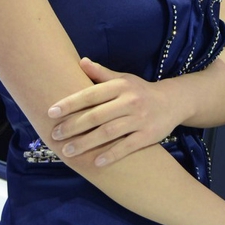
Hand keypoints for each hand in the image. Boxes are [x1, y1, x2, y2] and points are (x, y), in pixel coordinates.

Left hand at [47, 58, 178, 166]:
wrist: (173, 102)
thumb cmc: (140, 91)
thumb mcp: (123, 79)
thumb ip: (101, 73)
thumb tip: (81, 61)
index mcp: (120, 86)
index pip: (91, 94)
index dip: (70, 103)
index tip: (51, 112)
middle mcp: (129, 101)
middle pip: (96, 115)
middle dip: (73, 126)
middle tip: (54, 135)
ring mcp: (139, 119)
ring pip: (108, 133)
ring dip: (86, 143)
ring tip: (67, 151)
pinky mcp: (148, 136)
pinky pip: (127, 147)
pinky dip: (111, 155)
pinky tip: (95, 163)